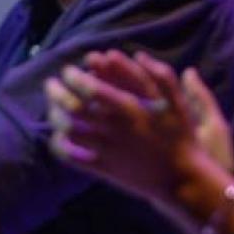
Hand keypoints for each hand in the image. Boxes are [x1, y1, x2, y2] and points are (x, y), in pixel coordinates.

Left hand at [44, 50, 231, 204]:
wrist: (183, 180)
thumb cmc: (181, 137)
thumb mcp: (178, 104)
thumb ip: (162, 76)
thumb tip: (139, 54)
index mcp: (131, 110)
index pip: (92, 88)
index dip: (74, 77)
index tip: (68, 70)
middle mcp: (115, 129)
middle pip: (73, 107)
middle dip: (56, 92)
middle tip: (50, 83)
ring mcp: (107, 150)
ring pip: (69, 130)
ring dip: (55, 115)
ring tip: (52, 106)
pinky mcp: (103, 168)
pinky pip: (72, 156)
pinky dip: (60, 144)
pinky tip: (59, 134)